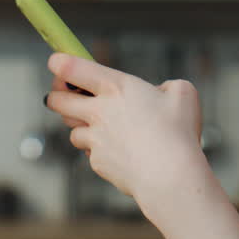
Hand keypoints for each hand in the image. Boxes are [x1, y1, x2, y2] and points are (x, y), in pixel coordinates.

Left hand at [44, 53, 207, 206]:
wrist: (170, 176)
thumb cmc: (179, 132)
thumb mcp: (183, 93)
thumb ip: (166, 87)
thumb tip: (158, 93)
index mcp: (116, 87)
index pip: (72, 68)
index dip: (59, 63)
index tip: (56, 62)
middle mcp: (99, 111)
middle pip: (57, 101)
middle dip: (56, 96)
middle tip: (61, 95)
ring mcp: (95, 139)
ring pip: (73, 130)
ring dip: (82, 127)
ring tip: (101, 127)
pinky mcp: (97, 162)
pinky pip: (90, 153)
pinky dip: (100, 151)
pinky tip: (121, 152)